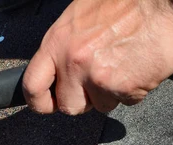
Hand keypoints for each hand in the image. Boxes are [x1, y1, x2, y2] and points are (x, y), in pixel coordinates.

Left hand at [23, 0, 172, 114]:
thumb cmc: (126, 0)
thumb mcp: (80, 17)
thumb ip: (66, 47)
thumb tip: (60, 72)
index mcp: (57, 43)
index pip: (32, 86)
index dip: (39, 102)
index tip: (48, 104)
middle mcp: (74, 63)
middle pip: (69, 106)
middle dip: (84, 99)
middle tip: (98, 80)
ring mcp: (99, 78)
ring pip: (101, 106)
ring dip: (112, 92)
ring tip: (125, 63)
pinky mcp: (126, 88)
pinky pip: (127, 102)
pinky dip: (136, 88)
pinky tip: (140, 65)